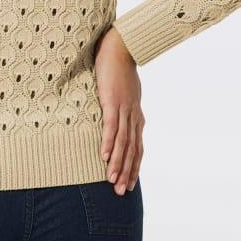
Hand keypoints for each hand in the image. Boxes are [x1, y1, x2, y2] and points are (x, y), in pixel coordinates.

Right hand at [94, 26, 144, 194]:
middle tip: (121, 192)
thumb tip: (113, 114)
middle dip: (127, 173)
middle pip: (132, 150)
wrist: (122, 47)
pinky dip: (108, 143)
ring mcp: (124, 109)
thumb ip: (120, 106)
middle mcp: (133, 116)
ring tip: (112, 181)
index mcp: (136, 115)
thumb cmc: (119, 68)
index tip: (129, 184)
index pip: (137, 147)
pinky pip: (111, 126)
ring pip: (123, 143)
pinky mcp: (113, 102)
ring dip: (117, 163)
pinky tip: (103, 156)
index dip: (133, 167)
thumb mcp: (122, 92)